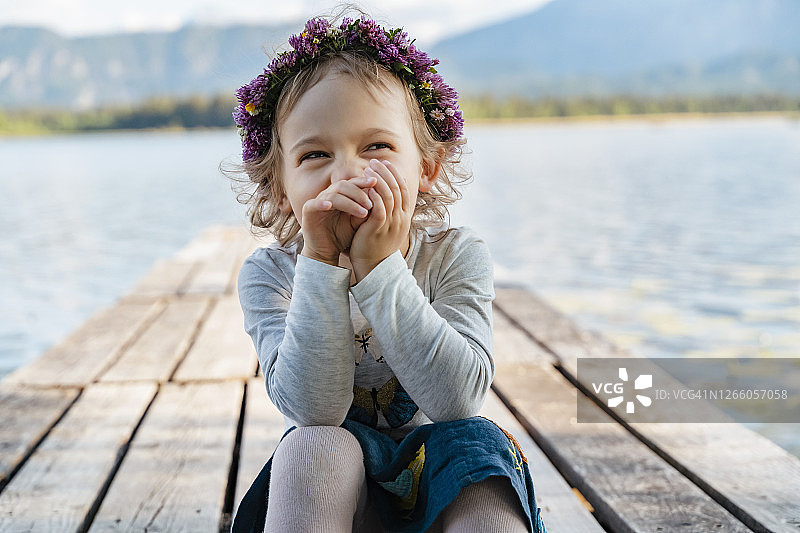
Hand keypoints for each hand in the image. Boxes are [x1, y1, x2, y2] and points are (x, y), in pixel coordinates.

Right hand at [300, 175, 376, 264]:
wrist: (326, 251)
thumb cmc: (342, 235)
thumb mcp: (358, 222)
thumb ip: (367, 210)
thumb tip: (383, 198)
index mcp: (341, 194)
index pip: (353, 184)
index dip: (364, 182)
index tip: (377, 184)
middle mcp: (329, 195)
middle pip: (343, 186)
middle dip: (359, 193)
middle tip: (371, 203)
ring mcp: (318, 201)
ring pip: (333, 195)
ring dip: (349, 202)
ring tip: (363, 212)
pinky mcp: (308, 210)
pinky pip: (314, 203)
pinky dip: (321, 203)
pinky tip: (330, 206)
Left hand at [349, 159, 413, 280]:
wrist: (374, 267)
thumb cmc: (376, 246)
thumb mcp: (386, 226)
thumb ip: (386, 210)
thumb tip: (381, 194)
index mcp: (404, 216)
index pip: (404, 189)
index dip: (395, 174)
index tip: (385, 163)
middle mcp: (401, 218)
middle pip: (398, 188)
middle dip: (386, 172)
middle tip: (375, 161)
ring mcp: (392, 223)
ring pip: (389, 195)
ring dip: (379, 179)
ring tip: (369, 169)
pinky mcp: (379, 228)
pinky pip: (379, 207)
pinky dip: (374, 194)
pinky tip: (366, 185)